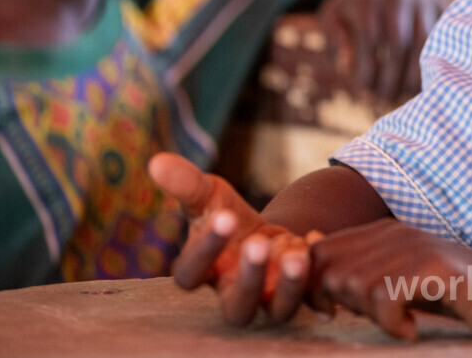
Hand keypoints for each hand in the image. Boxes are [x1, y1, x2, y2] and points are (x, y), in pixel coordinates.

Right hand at [148, 152, 318, 325]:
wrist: (264, 232)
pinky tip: (314, 239)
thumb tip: (155, 162)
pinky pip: (312, 296)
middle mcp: (234, 294)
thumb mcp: (209, 195)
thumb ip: (185, 183)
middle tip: (258, 244)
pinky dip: (316, 271)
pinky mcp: (301, 294)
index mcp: (203, 273)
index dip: (206, 249)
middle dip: (248, 278)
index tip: (225, 216)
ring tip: (296, 252)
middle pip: (236, 307)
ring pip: (277, 310)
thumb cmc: (226, 214)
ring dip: (289, 284)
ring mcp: (269, 299)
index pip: (192, 274)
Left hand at [308, 220, 471, 339]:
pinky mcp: (435, 266)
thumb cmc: (449, 296)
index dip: (313, 288)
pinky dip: (392, 323)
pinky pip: (387, 296)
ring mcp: (416, 247)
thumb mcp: (397, 285)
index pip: (319, 253)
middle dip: (341, 305)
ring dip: (370, 315)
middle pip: (332, 271)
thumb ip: (358, 279)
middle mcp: (394, 233)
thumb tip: (310, 282)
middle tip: (375, 319)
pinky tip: (411, 331)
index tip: (332, 314)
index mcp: (380, 233)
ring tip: (398, 323)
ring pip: (356, 284)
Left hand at [318, 0, 437, 105]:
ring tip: (401, 94)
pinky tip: (419, 82)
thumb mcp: (332, 16)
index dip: (367, 70)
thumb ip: (335, 42)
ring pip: (425, 42)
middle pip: (399, 43)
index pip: (369, 39)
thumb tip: (348, 68)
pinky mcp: (441, 6)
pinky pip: (442, 39)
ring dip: (414, 75)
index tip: (363, 89)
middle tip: (382, 97)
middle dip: (391, 77)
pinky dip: (433, 64)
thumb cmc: (354, 4)